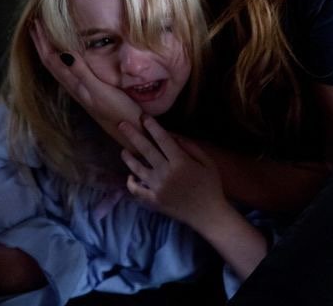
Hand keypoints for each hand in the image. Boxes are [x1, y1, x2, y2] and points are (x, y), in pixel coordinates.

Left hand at [29, 20, 142, 147]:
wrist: (133, 133)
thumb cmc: (119, 112)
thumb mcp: (101, 90)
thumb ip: (82, 72)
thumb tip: (62, 52)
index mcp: (75, 84)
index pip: (52, 59)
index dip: (43, 41)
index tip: (36, 22)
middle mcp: (75, 87)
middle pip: (51, 62)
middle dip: (41, 43)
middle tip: (34, 24)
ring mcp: (82, 90)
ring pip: (58, 67)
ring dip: (49, 50)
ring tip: (45, 37)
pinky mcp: (91, 92)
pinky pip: (69, 71)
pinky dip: (63, 58)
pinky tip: (68, 56)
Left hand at [119, 115, 227, 233]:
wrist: (209, 216)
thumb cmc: (210, 186)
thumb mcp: (207, 162)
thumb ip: (190, 146)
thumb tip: (172, 135)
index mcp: (181, 162)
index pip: (162, 139)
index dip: (152, 126)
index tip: (143, 116)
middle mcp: (166, 173)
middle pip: (146, 149)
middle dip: (133, 135)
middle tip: (122, 124)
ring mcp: (158, 188)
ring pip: (137, 168)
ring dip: (128, 157)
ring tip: (123, 150)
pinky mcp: (154, 201)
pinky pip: (137, 190)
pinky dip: (131, 182)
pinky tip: (130, 175)